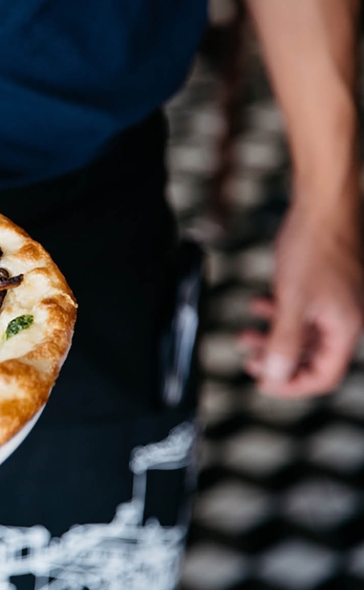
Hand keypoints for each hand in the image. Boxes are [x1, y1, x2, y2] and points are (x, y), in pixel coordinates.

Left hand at [240, 197, 363, 396]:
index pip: (323, 376)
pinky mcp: (325, 287)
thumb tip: (276, 376)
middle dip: (277, 361)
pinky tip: (256, 305)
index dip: (291, 385)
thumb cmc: (313, 248)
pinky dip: (278, 314)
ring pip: (302, 334)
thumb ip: (284, 342)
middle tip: (248, 360)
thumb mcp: (292, 302)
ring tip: (244, 335)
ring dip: (272, 338)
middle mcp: (345, 319)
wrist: (322, 204)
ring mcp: (336, 303)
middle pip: (311, 357)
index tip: (261, 382)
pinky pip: (302, 312)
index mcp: (346, 328)